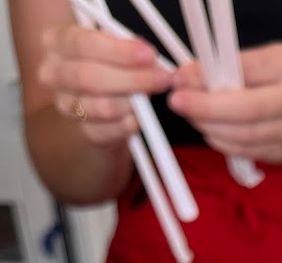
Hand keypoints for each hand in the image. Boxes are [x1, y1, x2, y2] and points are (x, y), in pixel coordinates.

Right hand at [38, 24, 172, 146]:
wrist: (96, 105)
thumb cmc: (106, 66)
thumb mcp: (111, 47)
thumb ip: (124, 47)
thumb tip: (147, 57)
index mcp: (57, 43)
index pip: (82, 43)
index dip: (118, 51)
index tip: (148, 55)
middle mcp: (53, 74)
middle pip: (89, 77)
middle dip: (131, 78)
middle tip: (160, 79)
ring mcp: (66, 105)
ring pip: (101, 106)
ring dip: (133, 103)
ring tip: (153, 97)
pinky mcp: (84, 132)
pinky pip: (109, 131)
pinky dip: (129, 124)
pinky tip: (141, 117)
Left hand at [169, 43, 281, 163]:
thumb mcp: (267, 60)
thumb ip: (232, 65)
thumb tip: (190, 76)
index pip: (246, 72)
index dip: (210, 78)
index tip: (182, 79)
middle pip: (246, 111)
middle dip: (206, 109)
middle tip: (180, 103)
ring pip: (243, 136)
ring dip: (210, 127)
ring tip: (193, 116)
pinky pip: (246, 151)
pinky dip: (222, 142)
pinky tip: (211, 131)